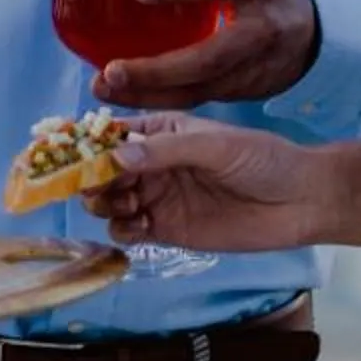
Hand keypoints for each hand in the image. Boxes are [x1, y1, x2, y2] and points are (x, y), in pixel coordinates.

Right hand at [80, 113, 326, 252]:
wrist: (300, 202)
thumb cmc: (263, 160)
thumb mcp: (215, 145)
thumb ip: (165, 151)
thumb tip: (115, 158)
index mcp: (161, 130)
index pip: (111, 133)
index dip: (83, 142)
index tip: (60, 153)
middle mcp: (153, 162)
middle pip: (102, 171)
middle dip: (90, 179)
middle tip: (96, 189)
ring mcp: (158, 196)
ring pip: (110, 202)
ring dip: (105, 205)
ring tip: (124, 207)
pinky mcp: (167, 229)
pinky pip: (129, 231)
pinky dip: (122, 231)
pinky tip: (138, 227)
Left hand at [92, 0, 321, 107]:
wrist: (314, 30)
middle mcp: (259, 29)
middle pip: (211, 56)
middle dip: (160, 68)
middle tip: (112, 68)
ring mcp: (253, 67)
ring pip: (201, 88)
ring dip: (149, 92)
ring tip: (103, 86)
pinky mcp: (243, 92)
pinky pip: (197, 100)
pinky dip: (158, 100)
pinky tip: (122, 95)